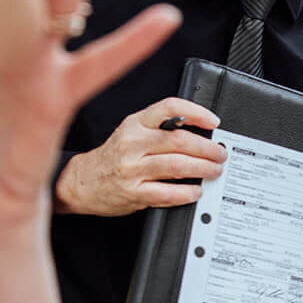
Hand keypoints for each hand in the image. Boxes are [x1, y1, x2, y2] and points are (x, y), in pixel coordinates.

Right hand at [55, 96, 228, 215]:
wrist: (83, 181)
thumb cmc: (114, 156)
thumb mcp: (132, 131)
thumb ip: (160, 128)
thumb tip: (200, 131)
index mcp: (136, 123)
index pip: (169, 108)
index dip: (196, 112)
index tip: (213, 121)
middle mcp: (133, 143)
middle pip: (179, 140)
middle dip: (207, 148)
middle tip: (220, 153)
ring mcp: (132, 169)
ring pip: (176, 165)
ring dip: (202, 169)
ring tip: (214, 170)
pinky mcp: (133, 193)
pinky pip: (166, 193)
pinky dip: (186, 193)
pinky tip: (195, 191)